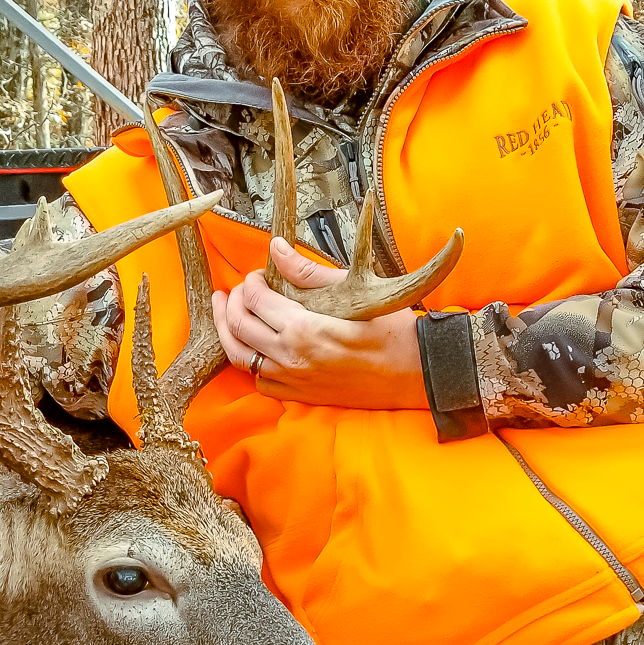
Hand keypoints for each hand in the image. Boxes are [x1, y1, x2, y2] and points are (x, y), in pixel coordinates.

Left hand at [212, 239, 427, 408]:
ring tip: (227, 312)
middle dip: (232, 303)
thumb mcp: (353, 291)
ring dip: (228, 331)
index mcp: (303, 330)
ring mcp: (293, 381)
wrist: (417, 371)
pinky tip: (253, 346)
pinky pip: (259, 381)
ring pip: (239, 357)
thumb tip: (276, 248)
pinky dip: (249, 361)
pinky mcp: (301, 396)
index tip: (259, 273)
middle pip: (238, 327)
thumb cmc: (391, 328)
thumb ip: (308, 271)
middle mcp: (291, 359)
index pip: (255, 300)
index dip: (251, 281)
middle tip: (237, 289)